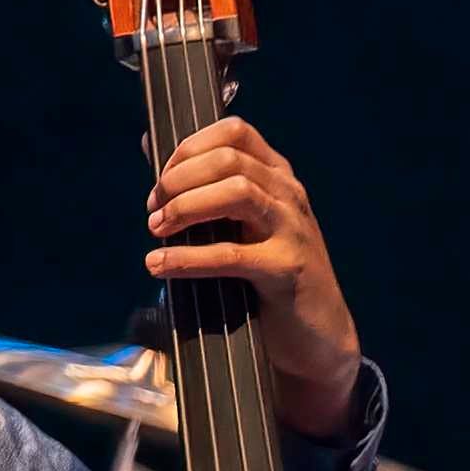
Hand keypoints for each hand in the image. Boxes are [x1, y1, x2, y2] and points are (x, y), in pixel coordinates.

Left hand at [141, 116, 364, 436]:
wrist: (319, 338)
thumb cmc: (270, 279)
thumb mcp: (243, 226)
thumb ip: (205, 191)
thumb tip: (150, 148)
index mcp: (278, 178)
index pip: (235, 132)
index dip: (190, 147)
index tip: (163, 178)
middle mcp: (288, 195)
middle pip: (229, 158)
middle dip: (179, 180)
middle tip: (154, 210)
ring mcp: (292, 230)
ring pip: (237, 192)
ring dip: (186, 207)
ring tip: (158, 230)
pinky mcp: (287, 269)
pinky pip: (232, 254)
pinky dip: (188, 258)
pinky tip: (160, 265)